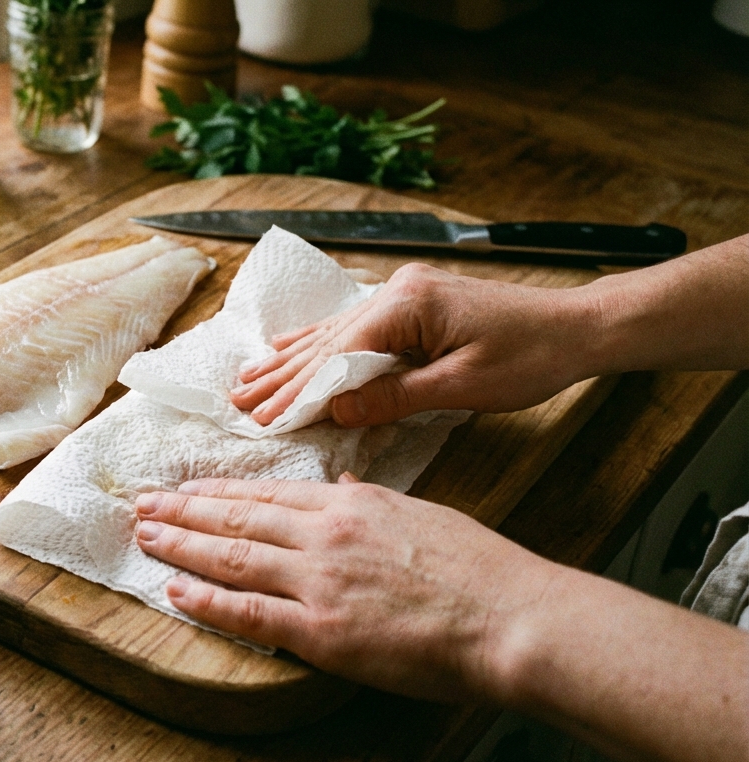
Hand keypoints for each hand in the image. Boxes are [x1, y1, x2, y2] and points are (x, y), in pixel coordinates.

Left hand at [134, 475, 558, 701]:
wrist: (510, 615)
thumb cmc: (478, 568)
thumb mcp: (419, 513)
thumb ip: (370, 501)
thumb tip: (341, 486)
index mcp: (349, 504)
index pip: (267, 494)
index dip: (218, 491)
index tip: (186, 489)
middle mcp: (324, 535)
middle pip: (237, 518)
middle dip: (183, 511)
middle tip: (142, 504)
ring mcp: (319, 581)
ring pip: (232, 557)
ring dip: (181, 545)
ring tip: (146, 536)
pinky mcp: (322, 631)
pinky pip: (249, 613)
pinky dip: (207, 602)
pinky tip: (176, 591)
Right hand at [228, 263, 597, 427]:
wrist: (577, 326)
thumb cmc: (531, 357)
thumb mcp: (464, 385)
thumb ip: (396, 396)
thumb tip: (339, 410)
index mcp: (408, 306)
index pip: (339, 354)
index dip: (299, 389)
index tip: (264, 416)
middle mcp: (397, 292)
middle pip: (327, 341)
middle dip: (281, 375)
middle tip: (238, 401)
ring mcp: (402, 293)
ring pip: (334, 333)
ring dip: (289, 360)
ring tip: (247, 378)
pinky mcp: (412, 303)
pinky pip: (353, 326)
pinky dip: (318, 342)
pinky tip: (287, 346)